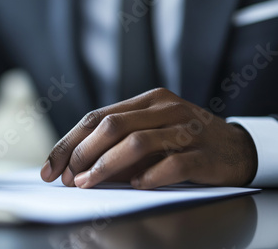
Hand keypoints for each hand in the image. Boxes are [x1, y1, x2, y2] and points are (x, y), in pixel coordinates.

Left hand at [40, 88, 256, 188]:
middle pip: (112, 126)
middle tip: (68, 178)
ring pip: (137, 142)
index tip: (50, 167)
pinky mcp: (204, 153)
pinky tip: (136, 185)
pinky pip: (172, 164)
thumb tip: (76, 169)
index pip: (97, 117)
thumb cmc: (183, 140)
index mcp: (147, 101)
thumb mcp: (150, 133)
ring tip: (88, 183)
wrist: (236, 147)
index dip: (69, 143)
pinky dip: (149, 176)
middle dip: (82, 153)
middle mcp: (165, 109)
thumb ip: (118, 143)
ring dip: (106, 165)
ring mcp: (186, 128)